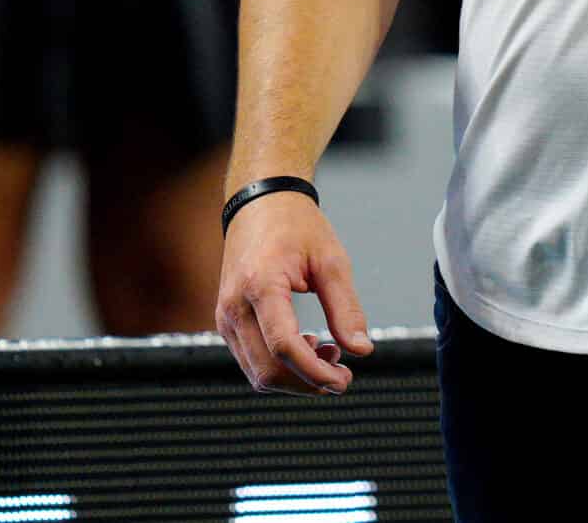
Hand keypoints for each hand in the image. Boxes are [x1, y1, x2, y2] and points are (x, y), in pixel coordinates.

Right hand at [216, 192, 375, 395]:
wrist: (259, 204)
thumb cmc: (295, 226)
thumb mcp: (331, 260)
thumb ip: (345, 307)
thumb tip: (362, 350)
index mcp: (260, 285)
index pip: (284, 347)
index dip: (315, 372)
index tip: (344, 380)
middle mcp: (234, 306)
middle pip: (267, 370)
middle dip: (308, 383)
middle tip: (343, 375)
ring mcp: (225, 317)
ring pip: (257, 373)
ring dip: (295, 377)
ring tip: (329, 354)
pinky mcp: (227, 322)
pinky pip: (251, 361)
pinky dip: (280, 366)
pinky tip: (308, 347)